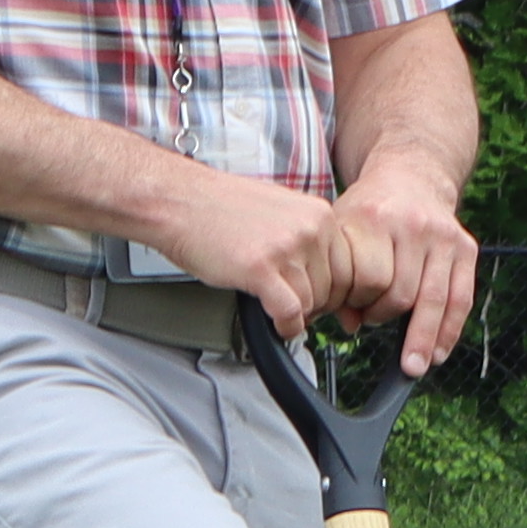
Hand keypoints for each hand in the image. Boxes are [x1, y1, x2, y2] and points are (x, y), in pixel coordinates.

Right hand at [145, 168, 367, 348]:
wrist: (178, 201)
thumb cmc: (218, 208)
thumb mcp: (281, 210)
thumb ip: (307, 237)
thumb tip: (323, 271)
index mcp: (319, 214)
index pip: (348, 267)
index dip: (333, 290)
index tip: (319, 299)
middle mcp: (310, 229)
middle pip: (333, 288)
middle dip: (315, 305)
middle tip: (296, 308)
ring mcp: (287, 249)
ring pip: (312, 303)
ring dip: (297, 314)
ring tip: (278, 310)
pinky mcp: (261, 269)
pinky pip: (290, 312)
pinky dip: (286, 326)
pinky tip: (277, 325)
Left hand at [330, 161, 482, 372]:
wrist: (411, 178)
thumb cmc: (370, 212)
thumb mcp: (343, 232)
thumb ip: (339, 277)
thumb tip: (350, 325)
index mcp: (376, 218)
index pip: (372, 279)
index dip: (363, 306)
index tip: (355, 317)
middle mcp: (414, 226)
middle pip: (404, 292)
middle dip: (387, 318)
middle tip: (373, 327)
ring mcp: (444, 237)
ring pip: (435, 300)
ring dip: (424, 338)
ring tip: (415, 367)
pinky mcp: (466, 247)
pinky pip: (461, 298)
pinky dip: (450, 330)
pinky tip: (439, 352)